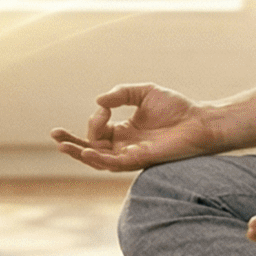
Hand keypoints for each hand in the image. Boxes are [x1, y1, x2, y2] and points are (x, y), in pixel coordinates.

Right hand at [51, 83, 223, 171]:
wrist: (199, 121)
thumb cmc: (176, 107)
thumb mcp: (143, 92)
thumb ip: (120, 94)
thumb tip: (98, 101)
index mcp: (124, 131)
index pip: (97, 130)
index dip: (94, 118)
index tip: (105, 106)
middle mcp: (124, 146)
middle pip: (91, 148)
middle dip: (72, 142)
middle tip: (55, 136)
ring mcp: (131, 154)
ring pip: (99, 160)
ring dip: (81, 153)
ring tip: (63, 146)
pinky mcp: (140, 160)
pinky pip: (115, 163)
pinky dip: (100, 158)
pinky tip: (88, 151)